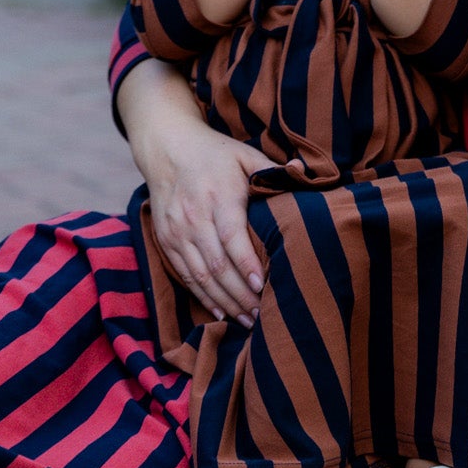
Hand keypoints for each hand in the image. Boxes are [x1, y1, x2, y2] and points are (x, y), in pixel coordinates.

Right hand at [144, 122, 268, 322]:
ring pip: (200, 275)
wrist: (166, 147)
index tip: (262, 284)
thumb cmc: (214, 154)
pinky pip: (184, 275)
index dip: (246, 263)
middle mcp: (194, 216)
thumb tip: (302, 172)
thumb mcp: (244, 154)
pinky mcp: (165, 240)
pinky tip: (221, 311)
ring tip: (247, 320)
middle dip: (240, 293)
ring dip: (224, 301)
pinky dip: (202, 296)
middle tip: (263, 313)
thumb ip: (272, 169)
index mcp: (218, 195)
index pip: (231, 236)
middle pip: (216, 264)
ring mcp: (176, 230)